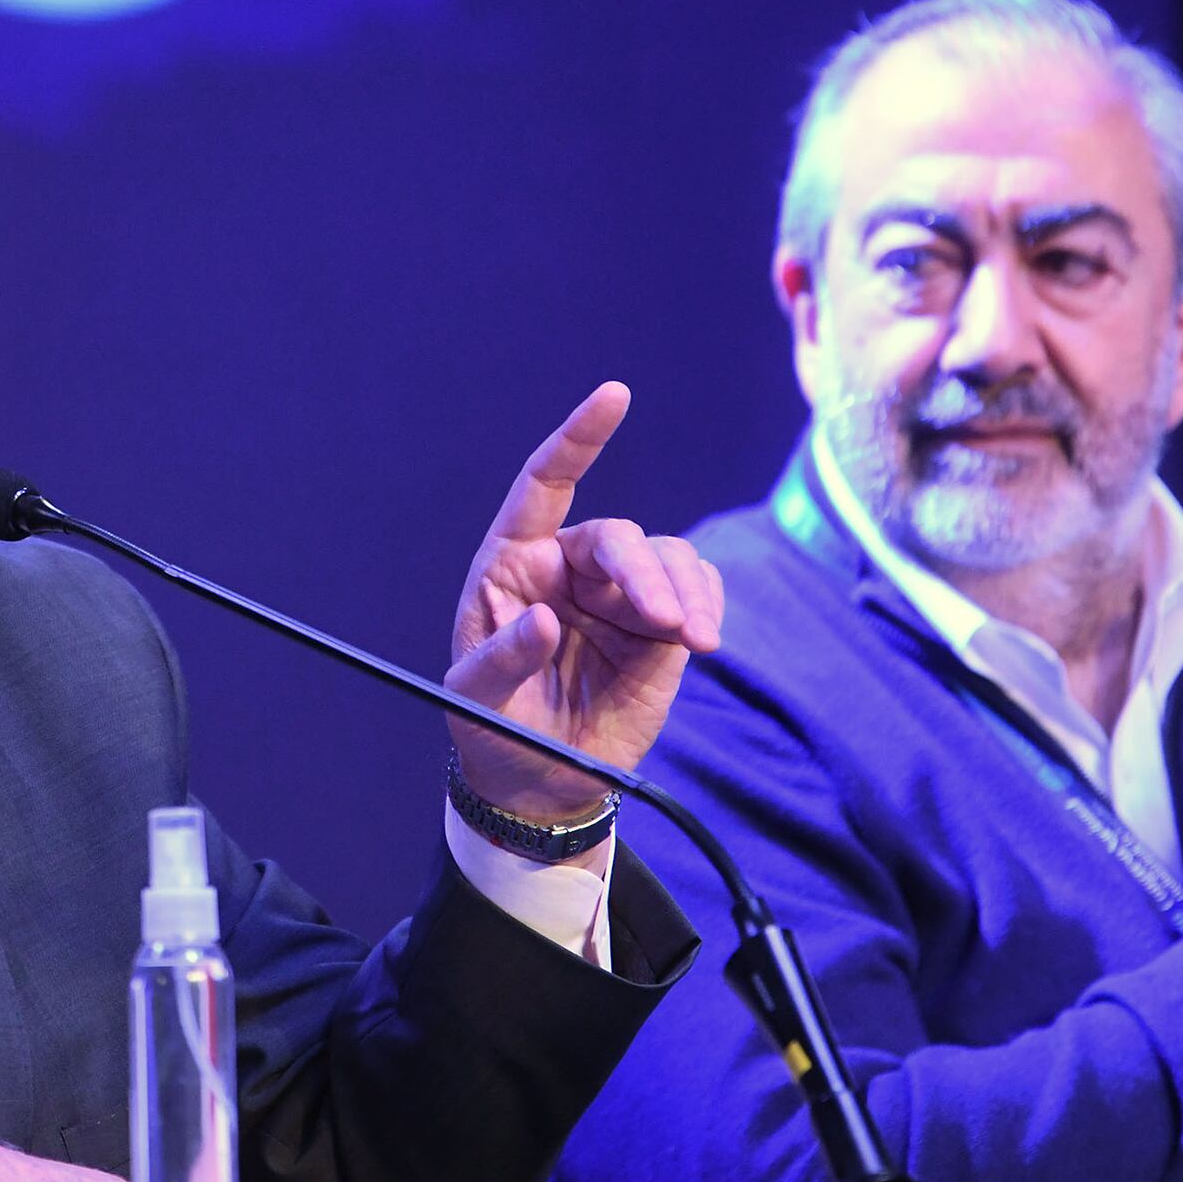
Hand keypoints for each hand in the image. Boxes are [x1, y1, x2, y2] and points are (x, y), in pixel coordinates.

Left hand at [443, 383, 725, 837]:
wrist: (540, 785)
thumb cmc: (492, 729)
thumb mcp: (476, 699)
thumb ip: (503, 657)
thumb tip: (545, 618)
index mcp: (514, 564)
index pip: (545, 484)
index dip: (578, 439)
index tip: (615, 396)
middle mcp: (569, 567)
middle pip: (618, 537)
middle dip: (644, 571)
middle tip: (665, 621)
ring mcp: (620, 596)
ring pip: (666, 559)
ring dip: (684, 592)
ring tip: (691, 639)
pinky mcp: (662, 629)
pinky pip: (697, 592)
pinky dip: (707, 605)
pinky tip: (703, 638)